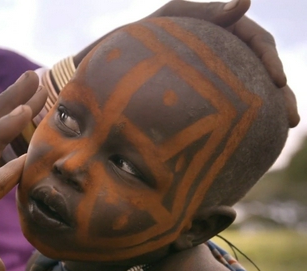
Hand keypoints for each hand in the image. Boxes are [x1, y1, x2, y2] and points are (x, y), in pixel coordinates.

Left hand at [75, 0, 298, 127]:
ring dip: (271, 106)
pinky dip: (245, 116)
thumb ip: (205, 13)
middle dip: (282, 91)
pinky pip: (229, 103)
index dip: (271, 59)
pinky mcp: (202, 92)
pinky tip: (252, 135)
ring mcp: (211, 71)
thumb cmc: (134, 41)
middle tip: (291, 117)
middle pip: (260, 67)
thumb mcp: (168, 21)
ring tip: (284, 129)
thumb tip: (247, 0)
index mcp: (216, 28)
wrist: (105, 69)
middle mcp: (218, 49)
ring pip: (250, 87)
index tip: (278, 82)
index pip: (255, 40)